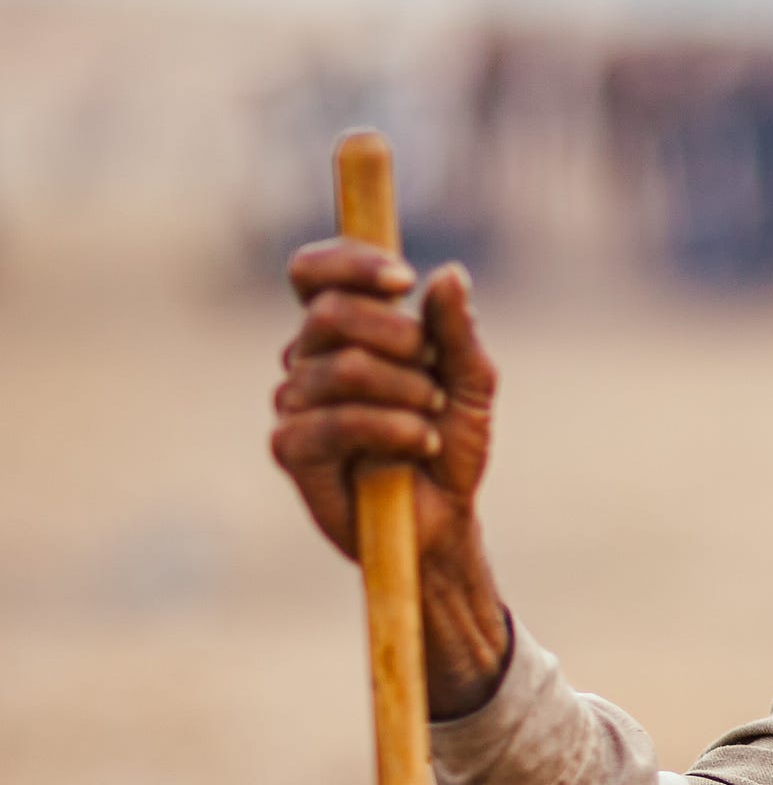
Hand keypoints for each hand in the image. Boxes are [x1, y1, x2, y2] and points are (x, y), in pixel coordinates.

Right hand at [270, 239, 510, 716]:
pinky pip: (338, 422)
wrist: (442, 522)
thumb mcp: (470, 383)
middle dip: (402, 339)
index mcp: (342, 333)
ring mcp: (294, 404)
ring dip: (409, 393)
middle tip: (435, 377)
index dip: (349, 262)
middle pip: (332, 313)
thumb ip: (456, 330)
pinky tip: (420, 446)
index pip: (313, 273)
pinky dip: (394, 431)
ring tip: (432, 421)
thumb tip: (448, 274)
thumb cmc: (449, 445)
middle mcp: (308, 360)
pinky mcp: (291, 449)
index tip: (402, 280)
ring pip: (345, 368)